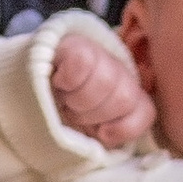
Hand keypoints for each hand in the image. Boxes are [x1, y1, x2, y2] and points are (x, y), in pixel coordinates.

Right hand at [50, 29, 155, 150]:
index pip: (145, 112)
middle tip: (73, 112)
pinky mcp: (76, 45)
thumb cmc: (65, 110)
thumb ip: (107, 136)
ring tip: (63, 97)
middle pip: (124, 99)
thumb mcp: (88, 131)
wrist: (37, 78)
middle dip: (93, 115)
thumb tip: (106, 136)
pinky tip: (57, 81)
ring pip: (104, 83)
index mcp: (127, 95)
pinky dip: (66, 80)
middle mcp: (119, 72)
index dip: (125, 128)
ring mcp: (100, 55)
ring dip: (77, 100)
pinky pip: (81, 65)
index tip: (102, 133)